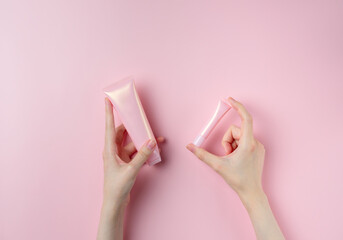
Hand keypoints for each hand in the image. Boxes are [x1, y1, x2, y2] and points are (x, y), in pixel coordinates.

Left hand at [102, 98, 163, 207]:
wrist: (115, 202)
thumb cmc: (117, 187)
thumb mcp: (131, 170)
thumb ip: (142, 155)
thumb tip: (152, 141)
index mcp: (109, 150)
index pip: (108, 127)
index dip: (108, 113)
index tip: (107, 100)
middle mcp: (113, 151)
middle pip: (122, 132)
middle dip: (132, 126)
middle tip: (140, 118)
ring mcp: (120, 157)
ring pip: (132, 143)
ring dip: (142, 141)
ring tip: (155, 138)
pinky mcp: (126, 162)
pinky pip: (136, 152)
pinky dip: (144, 151)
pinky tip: (154, 151)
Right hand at [187, 97, 283, 239]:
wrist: (251, 192)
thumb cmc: (237, 180)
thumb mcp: (218, 166)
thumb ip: (202, 154)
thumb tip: (189, 146)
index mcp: (248, 144)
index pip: (246, 118)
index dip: (238, 107)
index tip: (229, 100)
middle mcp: (256, 143)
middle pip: (236, 130)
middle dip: (227, 140)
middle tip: (227, 155)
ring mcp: (259, 146)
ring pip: (239, 136)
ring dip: (232, 145)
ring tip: (233, 158)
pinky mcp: (259, 150)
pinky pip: (245, 141)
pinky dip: (237, 147)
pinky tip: (238, 159)